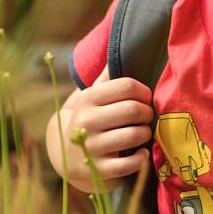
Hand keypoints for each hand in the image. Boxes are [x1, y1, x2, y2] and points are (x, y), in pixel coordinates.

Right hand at [48, 65, 152, 191]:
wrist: (65, 154)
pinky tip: (140, 153)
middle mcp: (87, 121)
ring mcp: (91, 146)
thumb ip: (107, 75)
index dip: (143, 91)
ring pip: (135, 135)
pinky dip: (142, 158)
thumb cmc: (89, 118)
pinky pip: (131, 163)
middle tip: (146, 116)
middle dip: (147, 113)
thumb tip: (123, 44)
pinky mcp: (98, 169)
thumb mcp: (92, 96)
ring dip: (145, 133)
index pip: (127, 86)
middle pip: (134, 110)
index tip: (145, 97)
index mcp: (87, 99)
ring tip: (142, 132)